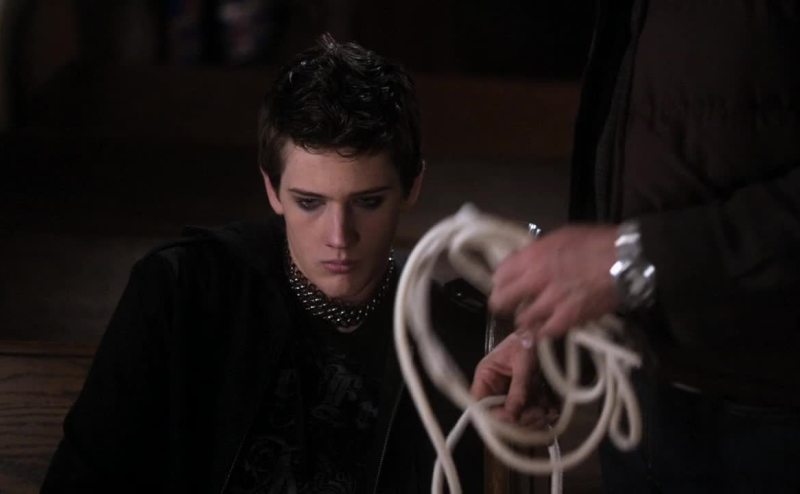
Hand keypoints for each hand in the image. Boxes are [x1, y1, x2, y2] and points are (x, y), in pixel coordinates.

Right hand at [470, 330, 557, 426]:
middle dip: (519, 419)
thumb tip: (513, 414)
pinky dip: (541, 413)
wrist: (542, 333)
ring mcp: (509, 393)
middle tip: (538, 416)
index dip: (493, 416)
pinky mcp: (525, 396)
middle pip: (499, 414)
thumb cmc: (527, 341)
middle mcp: (494, 388)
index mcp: (486, 377)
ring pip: (516, 417)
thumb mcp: (523, 363)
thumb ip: (518, 388)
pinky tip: (552, 411)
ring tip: (547, 413)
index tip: (513, 418)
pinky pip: (530, 411)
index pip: (480, 404)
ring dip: (532, 419)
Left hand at [489, 225, 619, 338]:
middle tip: (505, 306)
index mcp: (533, 256)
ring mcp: (551, 301)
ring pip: (523, 318)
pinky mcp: (568, 318)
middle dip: (501, 303)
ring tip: (529, 317)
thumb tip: (527, 260)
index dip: (500, 281)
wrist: (625, 260)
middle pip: (502, 298)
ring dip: (524, 318)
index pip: (500, 273)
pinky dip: (544, 331)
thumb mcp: (561, 237)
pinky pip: (547, 331)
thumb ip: (539, 251)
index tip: (503, 284)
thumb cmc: (596, 242)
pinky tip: (546, 328)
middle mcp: (536, 279)